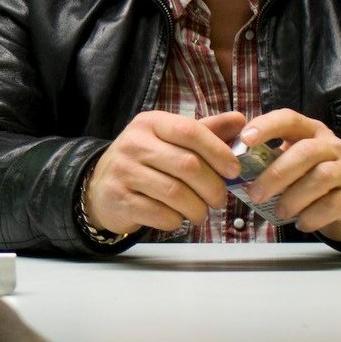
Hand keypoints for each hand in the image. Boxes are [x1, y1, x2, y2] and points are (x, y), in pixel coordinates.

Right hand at [84, 111, 245, 234]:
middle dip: (213, 188)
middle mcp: (134, 143)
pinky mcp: (119, 199)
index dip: (219, 151)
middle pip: (188, 165)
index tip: (234, 171)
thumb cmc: (145, 162)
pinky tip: (176, 217)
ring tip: (200, 212)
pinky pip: (160, 214)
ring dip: (197, 209)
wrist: (100, 186)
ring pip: (176, 193)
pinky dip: (176, 220)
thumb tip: (240, 120)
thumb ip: (205, 131)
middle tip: (219, 200)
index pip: (190, 131)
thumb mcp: (169, 140)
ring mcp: (123, 171)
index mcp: (150, 123)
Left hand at [239, 110, 340, 240]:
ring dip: (294, 197)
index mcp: (311, 131)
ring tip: (279, 212)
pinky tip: (300, 223)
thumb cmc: (310, 179)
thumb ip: (266, 160)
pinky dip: (312, 215)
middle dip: (276, 174)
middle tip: (255, 194)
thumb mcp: (290, 163)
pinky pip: (334, 204)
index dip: (267, 126)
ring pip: (321, 177)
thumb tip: (230, 165)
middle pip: (305, 152)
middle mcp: (332, 145)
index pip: (289, 119)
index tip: (245, 140)